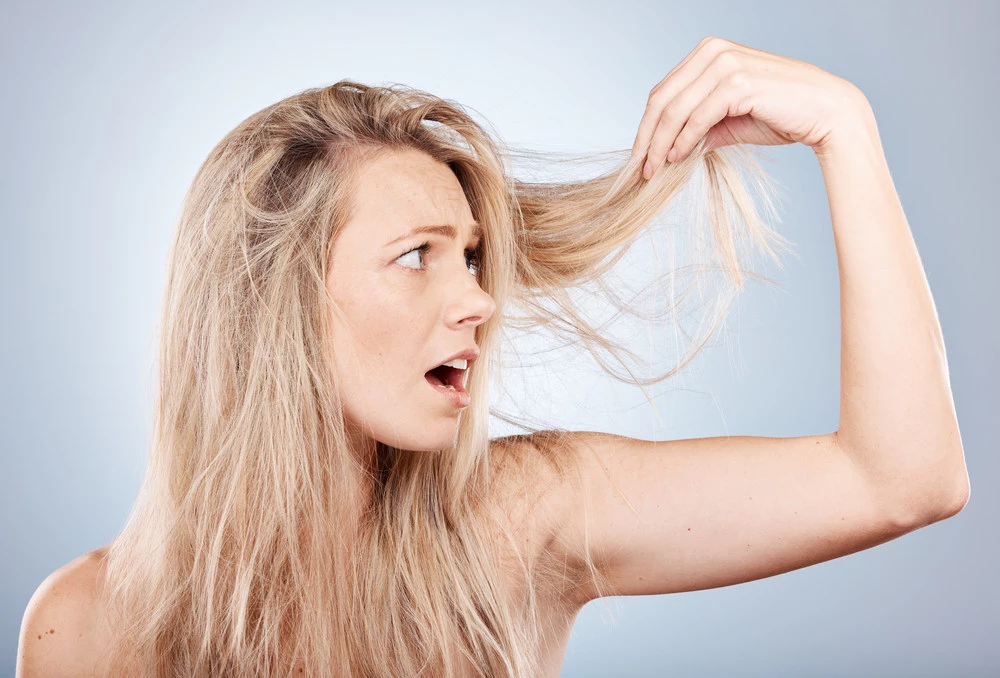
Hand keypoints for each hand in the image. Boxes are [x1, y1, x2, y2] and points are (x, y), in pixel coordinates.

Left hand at [630, 36, 870, 178]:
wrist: (826, 113)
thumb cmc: (780, 114)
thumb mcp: (729, 121)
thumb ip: (699, 128)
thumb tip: (669, 150)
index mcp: (708, 52)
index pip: (663, 90)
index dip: (646, 126)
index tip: (639, 156)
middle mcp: (713, 51)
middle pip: (662, 99)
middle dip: (647, 137)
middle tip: (639, 168)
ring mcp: (725, 64)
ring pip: (675, 110)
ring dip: (660, 144)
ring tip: (654, 170)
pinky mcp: (737, 82)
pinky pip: (697, 118)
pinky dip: (682, 141)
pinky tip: (676, 158)